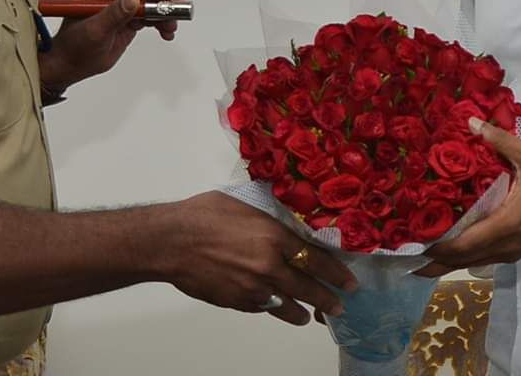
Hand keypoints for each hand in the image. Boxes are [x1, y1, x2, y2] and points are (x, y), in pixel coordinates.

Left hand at [44, 0, 184, 88]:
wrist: (72, 64)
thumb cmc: (75, 48)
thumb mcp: (94, 32)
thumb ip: (114, 14)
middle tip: (178, 7)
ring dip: (166, 8)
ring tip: (171, 26)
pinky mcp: (131, 11)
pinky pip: (153, 10)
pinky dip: (163, 19)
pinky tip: (166, 31)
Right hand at [163, 191, 358, 326]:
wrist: (171, 242)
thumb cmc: (203, 214)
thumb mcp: (244, 204)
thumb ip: (268, 215)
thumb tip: (284, 214)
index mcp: (274, 236)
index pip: (316, 259)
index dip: (336, 272)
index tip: (349, 281)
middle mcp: (270, 265)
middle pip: (309, 288)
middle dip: (327, 298)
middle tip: (340, 304)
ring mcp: (254, 288)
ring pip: (288, 306)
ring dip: (304, 312)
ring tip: (312, 315)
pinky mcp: (238, 302)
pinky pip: (264, 309)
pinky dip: (273, 309)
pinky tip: (278, 309)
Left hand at [419, 119, 520, 274]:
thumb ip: (500, 141)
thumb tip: (471, 122)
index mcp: (505, 225)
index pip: (463, 244)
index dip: (436, 247)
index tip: (410, 244)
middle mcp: (504, 244)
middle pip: (462, 259)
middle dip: (434, 260)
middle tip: (405, 255)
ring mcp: (511, 251)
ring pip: (473, 261)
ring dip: (448, 260)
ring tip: (422, 254)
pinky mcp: (517, 250)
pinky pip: (484, 257)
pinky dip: (464, 255)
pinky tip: (454, 246)